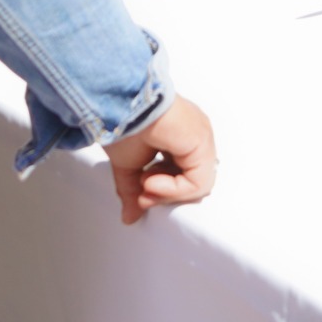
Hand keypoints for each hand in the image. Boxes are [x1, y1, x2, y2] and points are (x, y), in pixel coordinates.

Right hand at [103, 97, 216, 224]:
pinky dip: (174, 190)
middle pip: (193, 181)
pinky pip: (198, 183)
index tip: (141, 193)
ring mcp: (201, 138)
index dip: (163, 190)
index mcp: (181, 136)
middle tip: (143, 194)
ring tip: (146, 184)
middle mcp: (195, 136)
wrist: (120, 105)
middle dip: (166, 194)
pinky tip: (152, 181)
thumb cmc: (122, 122)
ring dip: (168, 193)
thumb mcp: (128, 166)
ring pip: (199, 185)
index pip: (184, 175)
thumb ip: (133, 192)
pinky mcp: (202, 143)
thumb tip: (130, 216)